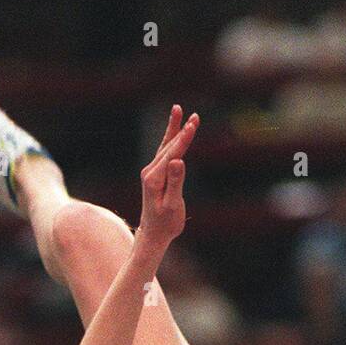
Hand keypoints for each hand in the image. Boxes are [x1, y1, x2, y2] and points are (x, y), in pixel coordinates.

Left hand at [137, 105, 197, 247]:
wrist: (153, 234)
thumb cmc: (165, 224)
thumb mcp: (172, 205)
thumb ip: (175, 182)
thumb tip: (178, 161)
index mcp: (154, 178)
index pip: (172, 153)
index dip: (184, 139)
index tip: (193, 125)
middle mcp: (150, 171)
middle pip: (168, 146)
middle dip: (181, 130)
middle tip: (194, 116)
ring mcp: (152, 171)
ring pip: (165, 146)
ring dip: (174, 129)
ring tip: (178, 110)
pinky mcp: (156, 174)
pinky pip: (164, 152)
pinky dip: (171, 140)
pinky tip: (175, 131)